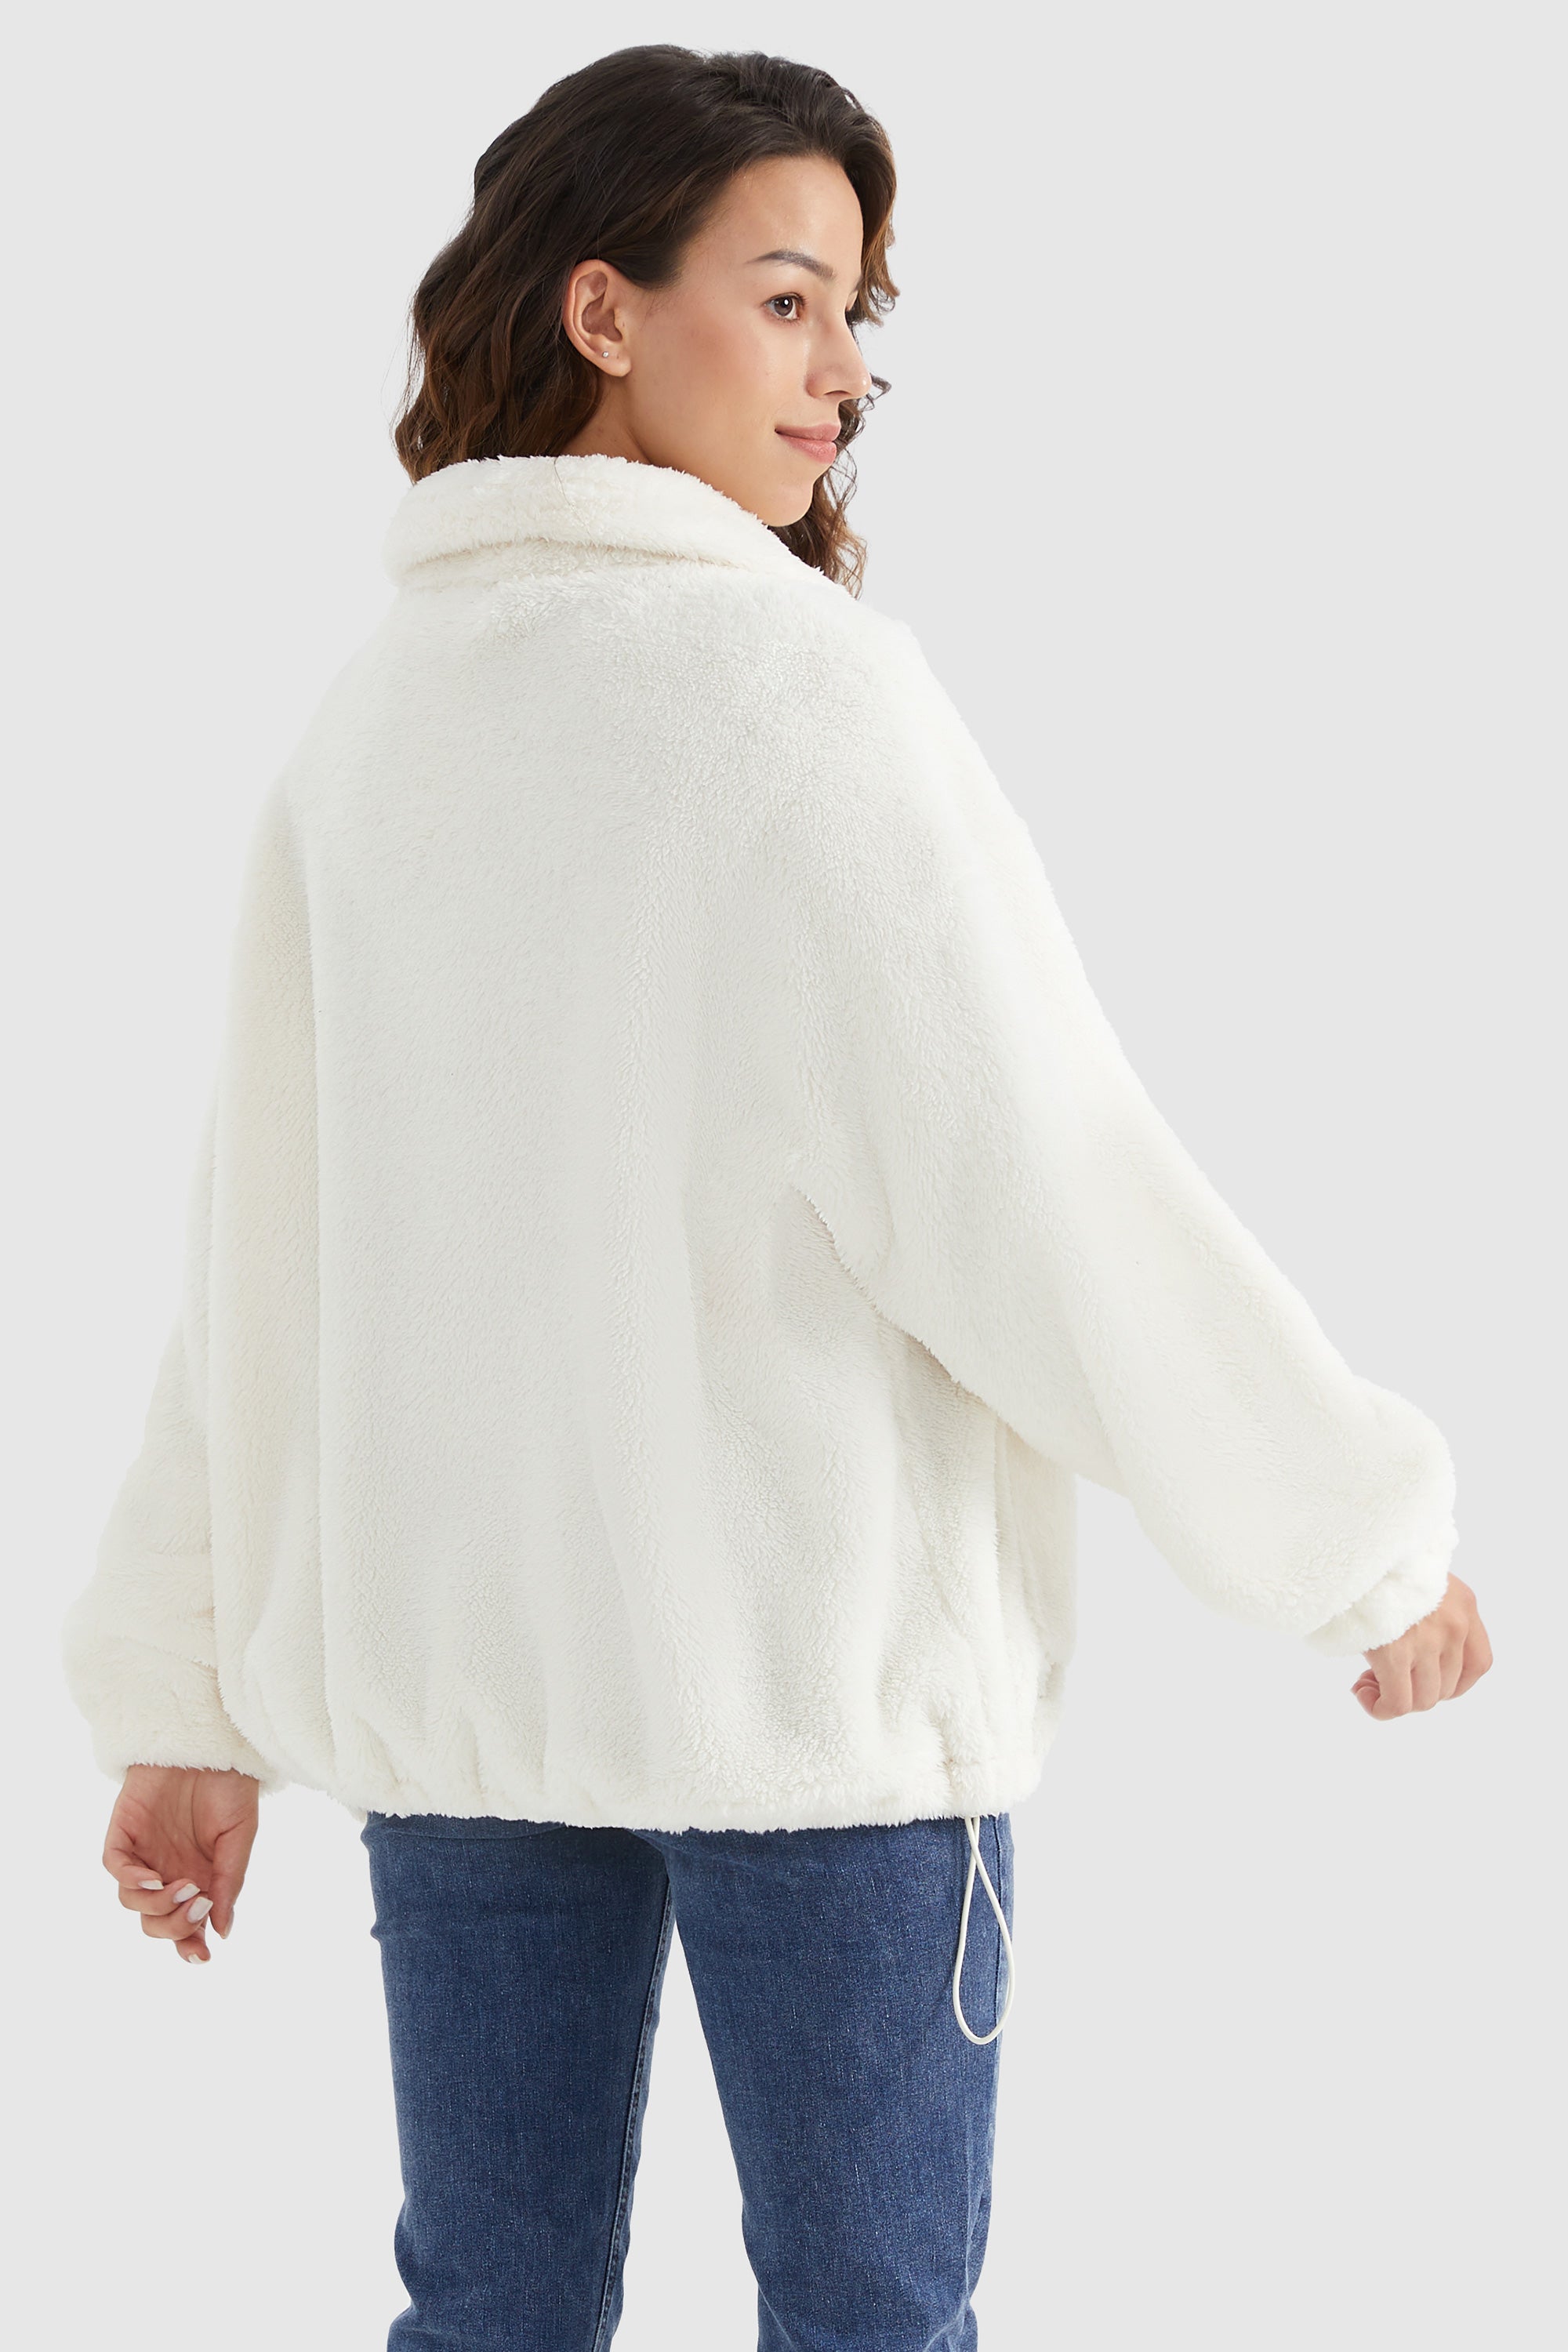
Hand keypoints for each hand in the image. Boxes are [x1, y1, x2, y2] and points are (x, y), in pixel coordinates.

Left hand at [102, 1765, 259, 1963]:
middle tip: (199, 1906)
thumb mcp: (240, 1837)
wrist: (210, 1743)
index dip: (189, 1947)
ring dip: (157, 1905)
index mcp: (196, 1879)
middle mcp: (166, 1872)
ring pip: (132, 1902)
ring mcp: (142, 1854)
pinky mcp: (123, 1833)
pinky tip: (155, 1879)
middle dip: (174, 1927)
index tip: (203, 1956)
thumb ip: (230, 1881)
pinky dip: (131, 1880)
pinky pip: (116, 1868)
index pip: (184, 1927)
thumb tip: (223, 1930)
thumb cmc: (230, 1787)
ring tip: (185, 1888)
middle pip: (154, 1922)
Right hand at [1352, 1572, 1491, 1718]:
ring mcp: (1427, 1640)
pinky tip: (1362, 1693)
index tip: (1422, 1678)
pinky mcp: (1395, 1653)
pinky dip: (1380, 1708)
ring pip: (1422, 1700)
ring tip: (1368, 1682)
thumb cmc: (1379, 1564)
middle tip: (1384, 1678)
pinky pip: (1397, 1704)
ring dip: (1395, 1699)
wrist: (1355, 1545)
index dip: (1453, 1684)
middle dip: (1416, 1691)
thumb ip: (1433, 1613)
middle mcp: (1453, 1625)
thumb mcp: (1421, 1581)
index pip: (1479, 1664)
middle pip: (1447, 1687)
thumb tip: (1415, 1657)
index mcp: (1464, 1605)